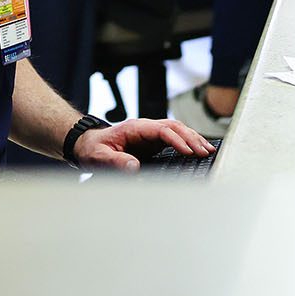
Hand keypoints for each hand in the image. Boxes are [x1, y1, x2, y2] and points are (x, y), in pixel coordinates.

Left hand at [73, 117, 213, 171]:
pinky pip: (173, 138)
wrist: (86, 145)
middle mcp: (144, 128)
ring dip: (192, 138)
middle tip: (205, 152)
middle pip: (173, 127)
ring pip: (176, 130)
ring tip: (208, 150)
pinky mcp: (152, 142)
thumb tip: (135, 168)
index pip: (161, 130)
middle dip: (191, 138)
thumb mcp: (100, 157)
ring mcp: (149, 134)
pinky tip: (197, 150)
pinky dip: (187, 142)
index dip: (177, 140)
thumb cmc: (92, 149)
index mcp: (134, 128)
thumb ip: (116, 161)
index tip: (188, 151)